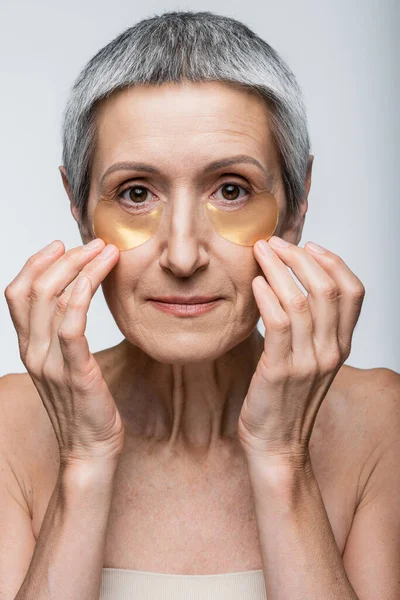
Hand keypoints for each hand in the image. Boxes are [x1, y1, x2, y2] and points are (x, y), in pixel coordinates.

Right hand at [4, 238, 123, 469]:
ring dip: (80, 268)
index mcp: (28, 347)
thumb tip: (78, 297)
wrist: (90, 449)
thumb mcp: (66, 363)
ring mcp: (50, 363)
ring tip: (105, 252)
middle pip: (35, 289)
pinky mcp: (75, 373)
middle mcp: (33, 352)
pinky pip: (71, 326)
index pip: (16, 293)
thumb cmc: (85, 403)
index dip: (35, 263)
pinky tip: (98, 278)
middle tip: (95, 244)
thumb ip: (63, 333)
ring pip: (52, 300)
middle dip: (65, 258)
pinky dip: (81, 295)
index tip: (61, 245)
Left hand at [237, 236, 364, 466]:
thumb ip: (307, 327)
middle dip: (299, 257)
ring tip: (260, 253)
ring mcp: (307, 362)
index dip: (334, 262)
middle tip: (274, 243)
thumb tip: (286, 283)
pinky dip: (266, 296)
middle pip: (326, 288)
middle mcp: (330, 351)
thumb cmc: (286, 399)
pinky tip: (255, 284)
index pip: (353, 292)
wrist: (277, 444)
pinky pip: (277, 323)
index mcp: (340, 345)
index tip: (309, 246)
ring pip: (300, 300)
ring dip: (278, 269)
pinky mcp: (280, 371)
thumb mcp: (308, 360)